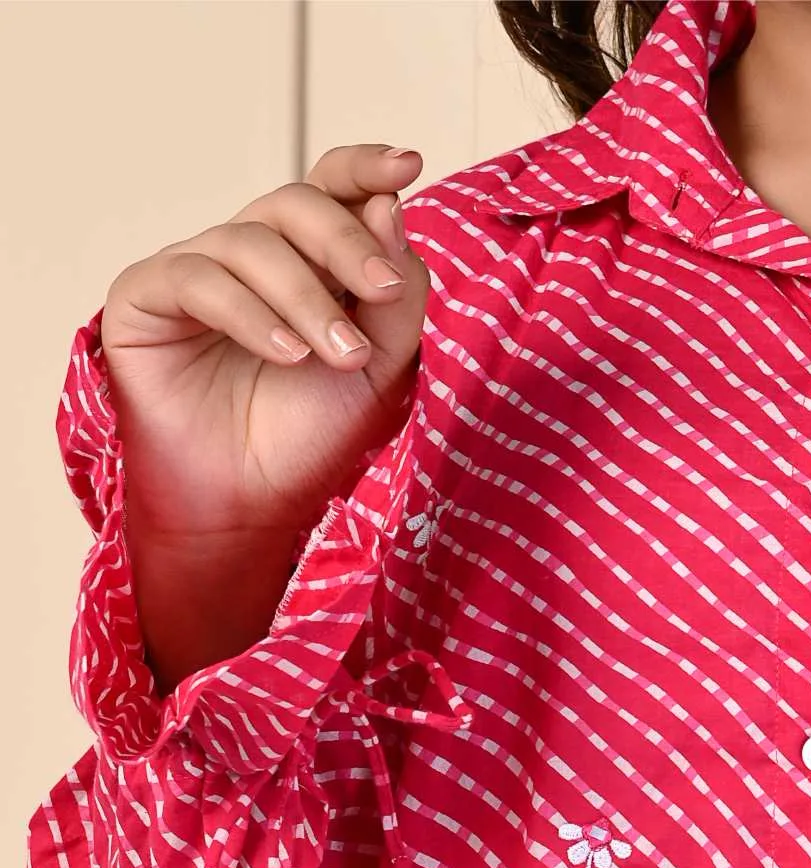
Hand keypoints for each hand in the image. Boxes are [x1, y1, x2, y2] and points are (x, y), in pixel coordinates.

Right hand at [100, 144, 431, 683]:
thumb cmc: (312, 436)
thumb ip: (396, 295)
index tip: (409, 165)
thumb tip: (392, 207)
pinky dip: (251, 316)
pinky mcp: (146, 296)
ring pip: (252, 242)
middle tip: (383, 293)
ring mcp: (196, 269)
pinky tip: (287, 357)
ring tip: (339, 356)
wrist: (252, 504)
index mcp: (309, 259)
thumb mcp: (379, 367)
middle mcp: (251, 253)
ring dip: (305, 298)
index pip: (333, 188)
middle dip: (345, 242)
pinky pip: (198, 280)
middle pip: (297, 202)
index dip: (364, 168)